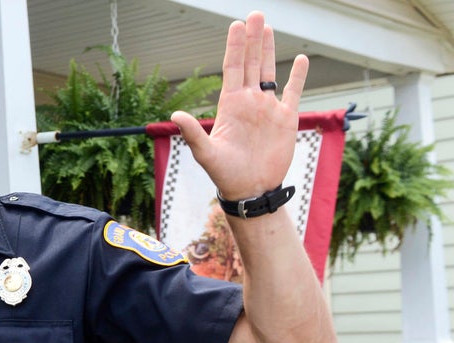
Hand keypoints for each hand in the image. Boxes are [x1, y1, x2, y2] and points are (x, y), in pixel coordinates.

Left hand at [171, 11, 308, 200]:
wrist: (251, 190)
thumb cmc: (225, 174)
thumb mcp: (206, 153)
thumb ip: (193, 133)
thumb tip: (174, 116)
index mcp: (230, 105)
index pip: (232, 68)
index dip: (234, 47)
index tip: (236, 25)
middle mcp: (249, 102)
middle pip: (250, 63)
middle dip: (252, 39)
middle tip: (255, 15)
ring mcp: (268, 109)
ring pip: (268, 71)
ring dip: (269, 50)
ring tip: (268, 28)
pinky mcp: (286, 119)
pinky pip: (293, 92)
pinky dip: (298, 76)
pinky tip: (301, 60)